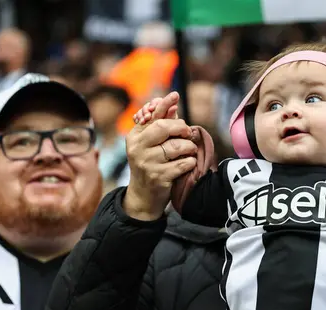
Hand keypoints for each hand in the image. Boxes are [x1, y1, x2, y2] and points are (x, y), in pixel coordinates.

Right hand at [123, 92, 197, 220]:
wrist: (143, 196)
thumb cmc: (151, 165)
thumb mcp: (151, 145)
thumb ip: (162, 126)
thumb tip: (174, 107)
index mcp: (134, 137)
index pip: (151, 116)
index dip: (163, 104)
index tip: (175, 95)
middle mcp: (137, 148)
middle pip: (163, 128)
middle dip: (181, 128)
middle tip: (189, 132)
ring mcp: (147, 163)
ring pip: (176, 146)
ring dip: (189, 147)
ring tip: (190, 150)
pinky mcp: (158, 177)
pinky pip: (182, 164)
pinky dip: (190, 162)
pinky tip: (189, 163)